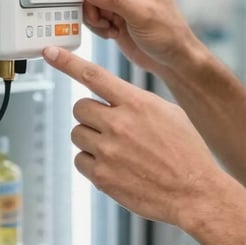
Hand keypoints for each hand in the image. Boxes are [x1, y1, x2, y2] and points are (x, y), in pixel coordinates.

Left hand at [43, 46, 220, 225]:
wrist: (194, 191)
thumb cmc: (187, 152)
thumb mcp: (170, 114)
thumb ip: (139, 102)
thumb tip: (117, 99)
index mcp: (137, 103)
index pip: (94, 76)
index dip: (68, 62)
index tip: (51, 53)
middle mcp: (119, 124)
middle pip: (80, 107)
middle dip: (91, 115)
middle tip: (109, 126)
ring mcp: (108, 151)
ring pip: (78, 134)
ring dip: (91, 139)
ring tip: (117, 150)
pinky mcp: (102, 176)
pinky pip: (80, 160)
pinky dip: (92, 163)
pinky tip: (115, 166)